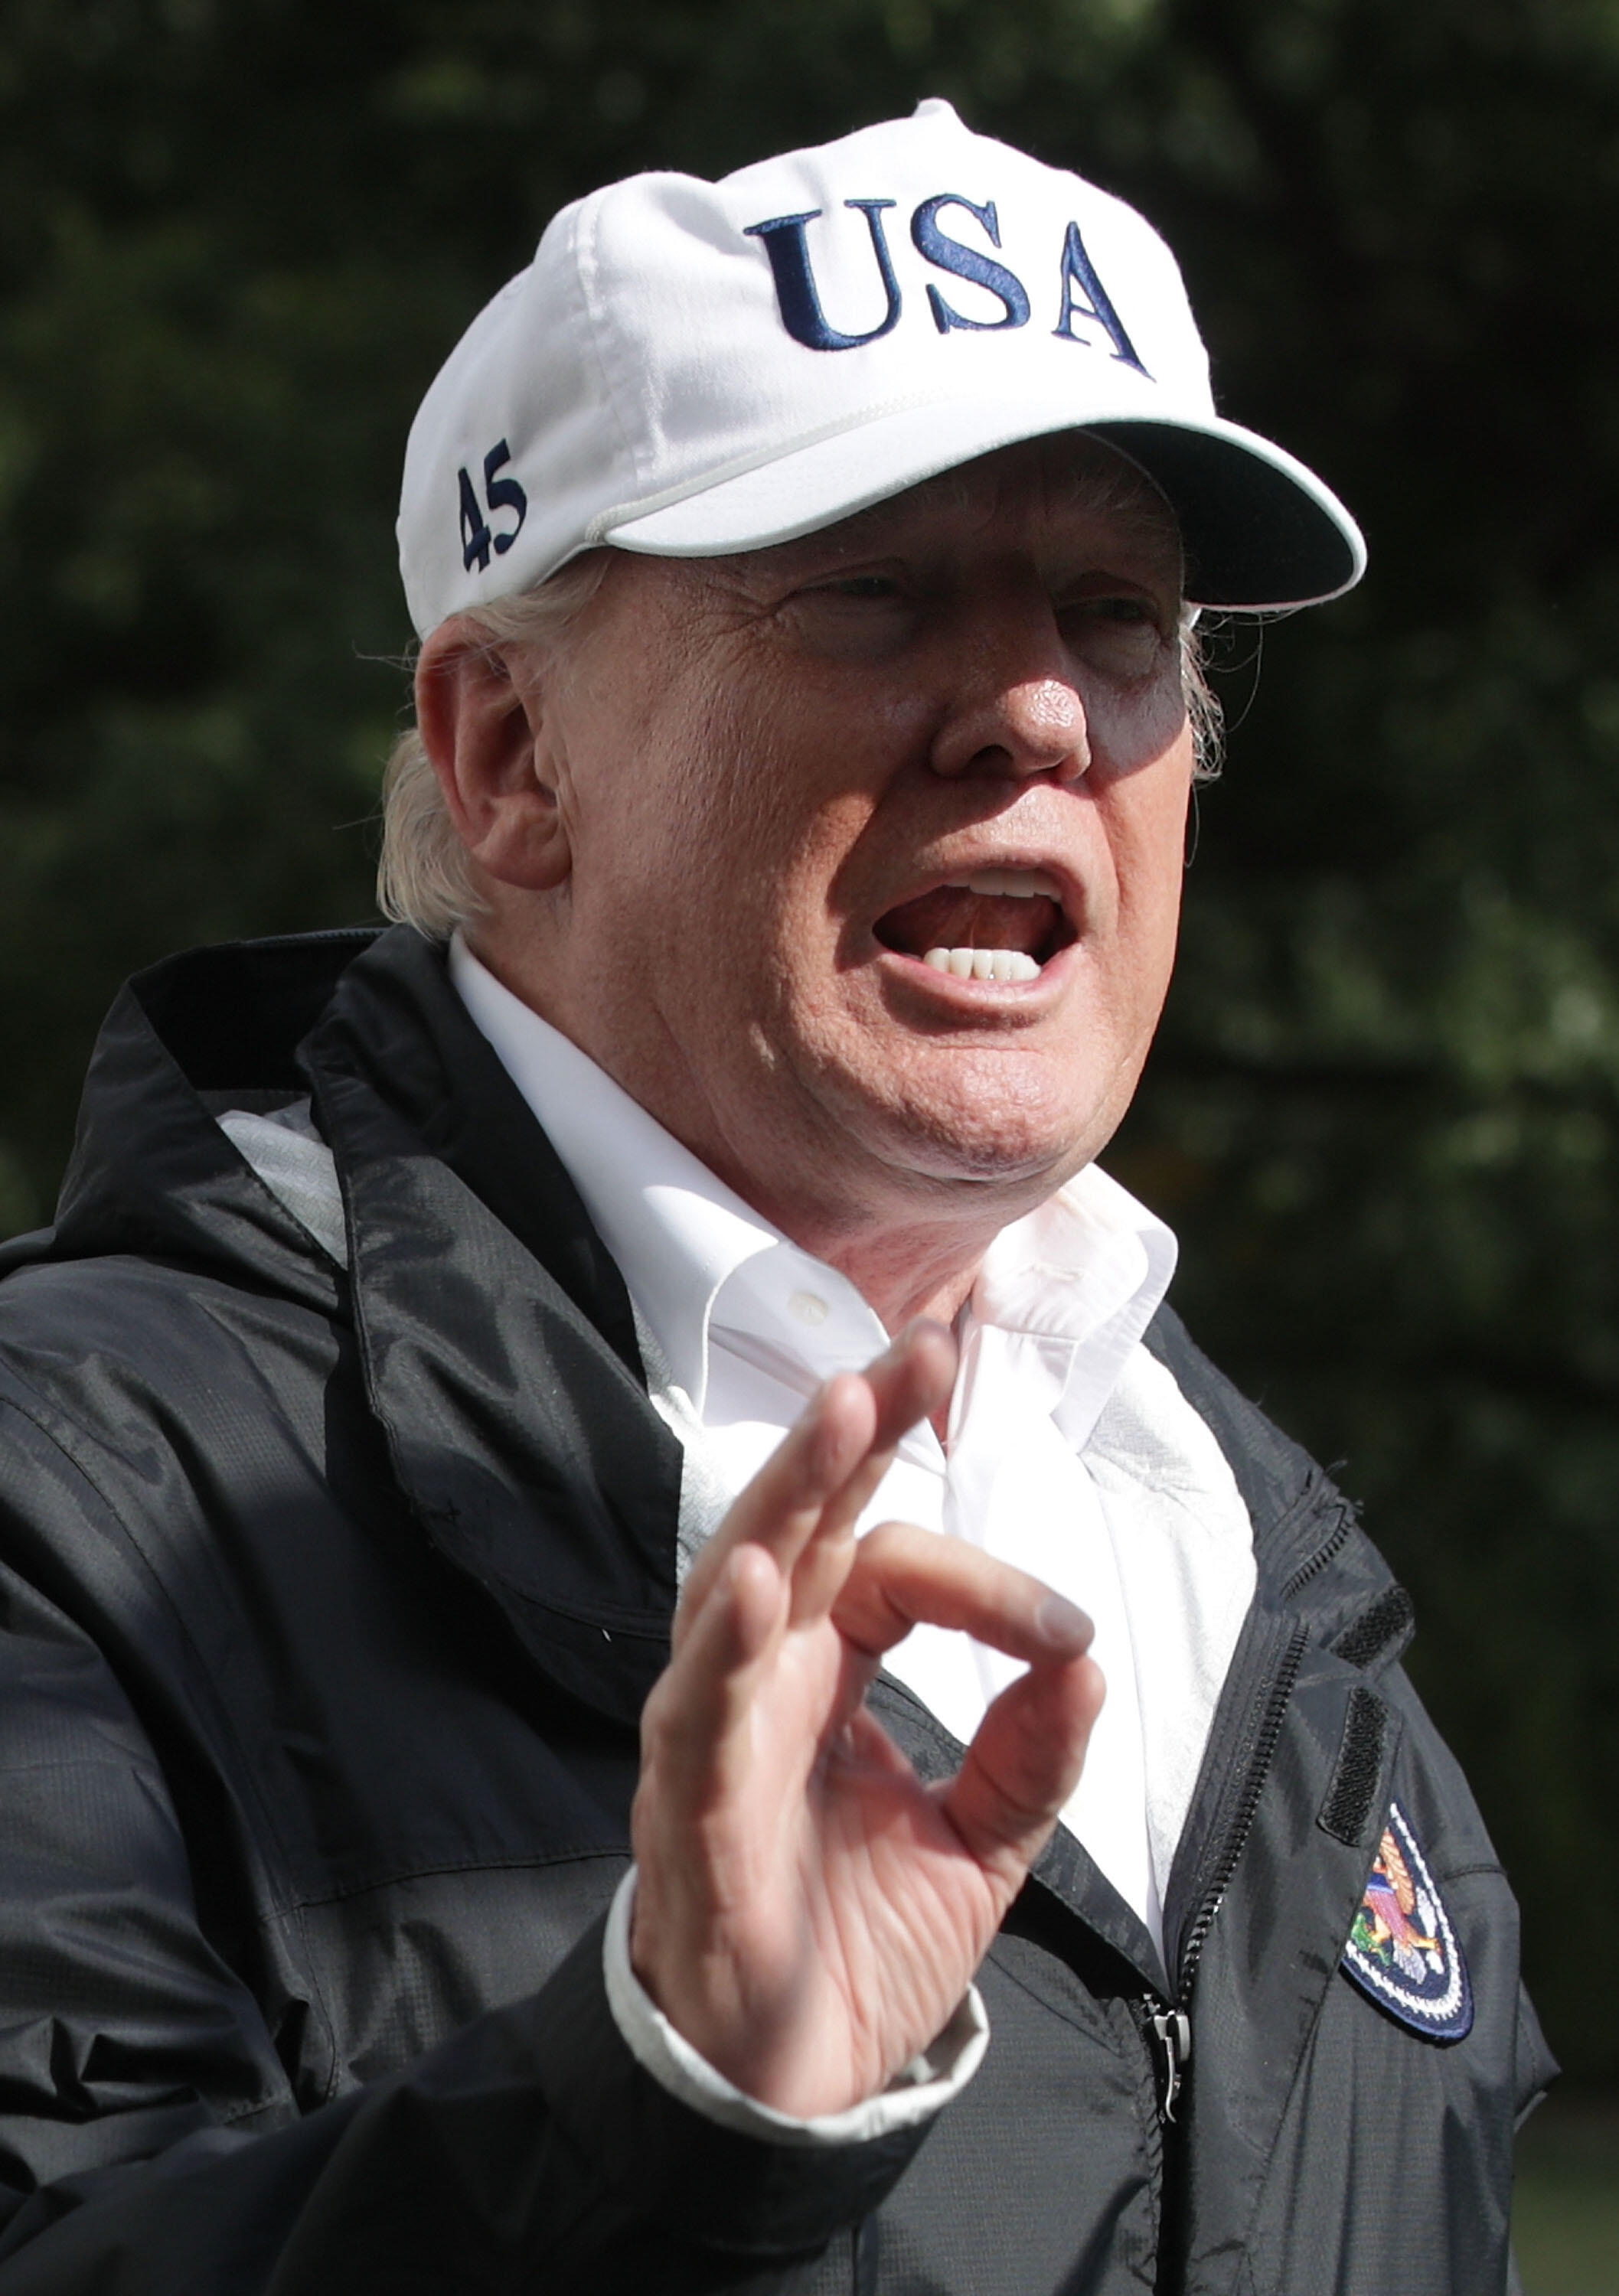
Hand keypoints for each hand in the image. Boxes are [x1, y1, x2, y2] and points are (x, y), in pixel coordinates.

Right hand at [629, 1319, 1103, 2118]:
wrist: (790, 2088)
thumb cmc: (855, 1946)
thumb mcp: (980, 1845)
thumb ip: (1031, 1754)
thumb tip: (1089, 1657)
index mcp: (826, 1666)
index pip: (891, 1562)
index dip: (982, 1575)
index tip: (1063, 1627)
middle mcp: (764, 1676)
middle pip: (803, 1521)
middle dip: (857, 1427)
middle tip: (918, 1345)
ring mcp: (717, 1733)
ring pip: (741, 1581)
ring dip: (793, 1491)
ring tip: (842, 1404)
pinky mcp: (692, 1811)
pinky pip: (704, 1714)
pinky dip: (727, 1645)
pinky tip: (759, 1576)